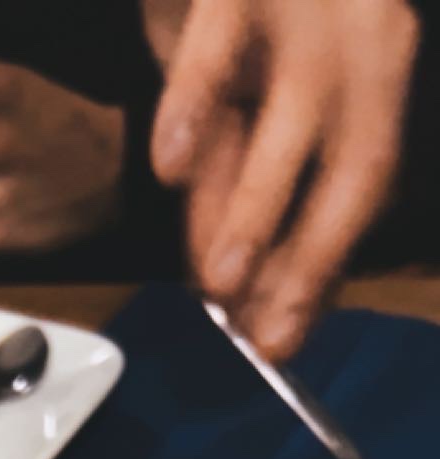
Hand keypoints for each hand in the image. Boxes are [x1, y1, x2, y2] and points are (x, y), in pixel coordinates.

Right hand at [142, 0, 419, 357]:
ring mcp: (305, 2)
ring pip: (293, 119)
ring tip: (219, 283)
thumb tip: (234, 281)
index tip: (281, 337)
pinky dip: (192, 109)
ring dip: (254, 209)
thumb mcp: (259, 86)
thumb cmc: (256, 0)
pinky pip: (217, 50)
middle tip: (256, 331)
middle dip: (304, 254)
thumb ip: (247, 171)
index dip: (324, 266)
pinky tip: (168, 169)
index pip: (365, 182)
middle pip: (352, 162)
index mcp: (378, 62)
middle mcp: (360, 34)